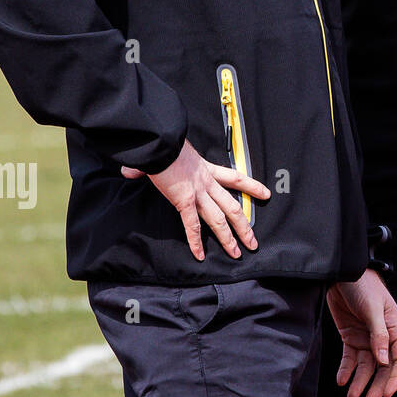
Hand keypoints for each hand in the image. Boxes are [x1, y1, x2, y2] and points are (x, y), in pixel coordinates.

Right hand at [121, 139, 268, 260]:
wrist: (161, 140)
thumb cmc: (163, 144)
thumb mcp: (166, 152)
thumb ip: (150, 166)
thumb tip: (130, 170)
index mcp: (206, 169)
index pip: (236, 178)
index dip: (252, 187)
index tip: (266, 194)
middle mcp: (206, 182)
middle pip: (232, 207)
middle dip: (244, 226)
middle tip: (253, 242)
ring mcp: (197, 192)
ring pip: (219, 219)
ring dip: (228, 238)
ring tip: (237, 253)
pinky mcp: (183, 200)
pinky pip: (192, 225)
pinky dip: (195, 242)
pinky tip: (200, 255)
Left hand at [327, 270, 396, 396]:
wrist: (342, 273)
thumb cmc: (363, 286)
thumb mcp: (372, 309)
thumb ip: (378, 335)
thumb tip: (384, 361)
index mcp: (396, 329)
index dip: (395, 379)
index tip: (386, 394)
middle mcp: (383, 337)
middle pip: (383, 368)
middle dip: (377, 386)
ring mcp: (367, 338)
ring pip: (367, 367)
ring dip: (360, 382)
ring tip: (351, 395)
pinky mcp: (351, 337)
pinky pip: (350, 359)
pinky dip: (346, 371)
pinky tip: (341, 380)